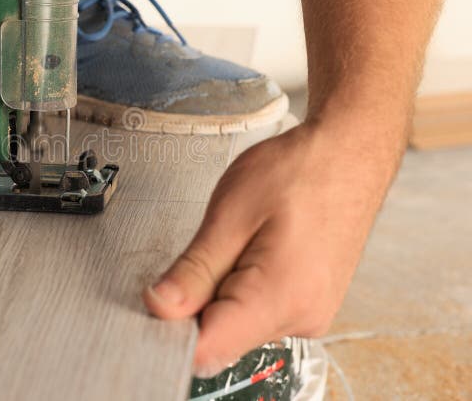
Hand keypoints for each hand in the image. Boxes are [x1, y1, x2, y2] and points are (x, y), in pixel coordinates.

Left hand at [143, 119, 401, 376]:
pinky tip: (250, 250)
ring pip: (236, 324)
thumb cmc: (297, 172)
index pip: (209, 350)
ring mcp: (308, 315)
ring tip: (237, 242)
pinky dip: (238, 288)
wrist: (346, 155)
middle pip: (220, 337)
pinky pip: (255, 312)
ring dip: (218, 293)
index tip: (159, 300)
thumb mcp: (230, 214)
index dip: (172, 330)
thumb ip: (193, 270)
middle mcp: (300, 318)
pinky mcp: (307, 306)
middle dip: (195, 304)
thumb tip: (159, 308)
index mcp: (281, 299)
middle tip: (205, 250)